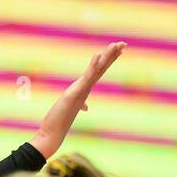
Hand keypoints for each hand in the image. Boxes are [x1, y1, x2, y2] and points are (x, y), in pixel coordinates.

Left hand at [30, 41, 125, 158]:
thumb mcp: (70, 107)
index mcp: (85, 89)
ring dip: (106, 57)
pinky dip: (92, 66)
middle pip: (102, 68)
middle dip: (112, 55)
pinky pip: (86, 77)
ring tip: (115, 45)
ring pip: (97, 71)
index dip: (109, 60)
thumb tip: (86, 107)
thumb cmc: (60, 120)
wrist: (53, 134)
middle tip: (123, 43)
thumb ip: (80, 103)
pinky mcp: (75, 94)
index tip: (119, 50)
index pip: (100, 71)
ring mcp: (82, 91)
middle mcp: (86, 89)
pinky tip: (97, 55)